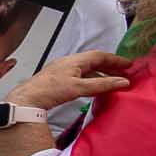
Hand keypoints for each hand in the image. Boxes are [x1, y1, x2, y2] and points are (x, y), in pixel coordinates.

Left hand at [10, 50, 132, 110]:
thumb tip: (125, 82)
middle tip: (124, 74)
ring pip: (86, 69)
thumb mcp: (79, 88)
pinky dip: (90, 79)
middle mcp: (68, 62)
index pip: (100, 55)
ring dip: (100, 74)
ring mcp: (62, 70)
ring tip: (113, 82)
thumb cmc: (51, 91)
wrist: (26, 99)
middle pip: (93, 61)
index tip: (129, 65)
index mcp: (74, 60)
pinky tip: (94, 88)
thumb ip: (102, 84)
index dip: (116, 60)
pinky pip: (79, 76)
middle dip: (110, 67)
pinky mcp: (57, 79)